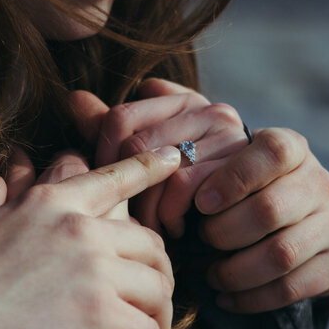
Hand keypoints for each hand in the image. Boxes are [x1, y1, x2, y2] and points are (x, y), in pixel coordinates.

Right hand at [0, 147, 181, 328]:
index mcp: (47, 204)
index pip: (111, 178)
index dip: (148, 168)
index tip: (173, 161)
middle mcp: (78, 229)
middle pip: (150, 242)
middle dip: (159, 272)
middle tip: (151, 298)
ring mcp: (92, 271)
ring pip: (159, 288)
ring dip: (158, 318)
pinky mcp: (98, 316)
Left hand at [73, 80, 249, 237]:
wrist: (254, 230)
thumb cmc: (186, 199)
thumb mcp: (147, 166)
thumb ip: (112, 131)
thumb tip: (74, 98)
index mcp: (186, 103)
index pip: (120, 117)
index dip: (104, 159)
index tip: (107, 190)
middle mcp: (214, 112)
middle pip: (137, 145)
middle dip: (124, 190)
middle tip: (126, 218)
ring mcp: (236, 137)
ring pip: (162, 168)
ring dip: (149, 209)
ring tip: (152, 228)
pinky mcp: (250, 167)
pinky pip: (188, 186)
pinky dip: (174, 216)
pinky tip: (179, 230)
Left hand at [195, 128, 328, 311]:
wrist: (292, 224)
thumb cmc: (238, 192)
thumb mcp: (222, 167)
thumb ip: (191, 161)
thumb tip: (149, 136)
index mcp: (290, 148)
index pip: (272, 152)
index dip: (233, 179)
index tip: (201, 203)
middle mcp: (318, 181)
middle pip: (269, 210)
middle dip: (223, 233)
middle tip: (201, 240)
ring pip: (280, 254)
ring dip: (234, 271)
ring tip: (211, 275)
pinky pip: (292, 287)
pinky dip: (251, 298)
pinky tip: (227, 297)